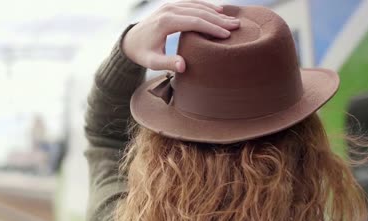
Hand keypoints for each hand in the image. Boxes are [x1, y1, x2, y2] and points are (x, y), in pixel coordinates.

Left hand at [122, 0, 239, 72]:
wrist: (130, 40)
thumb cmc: (142, 53)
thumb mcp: (152, 61)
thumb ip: (167, 63)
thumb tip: (183, 67)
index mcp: (166, 22)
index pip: (195, 22)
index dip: (212, 28)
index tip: (227, 35)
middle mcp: (169, 9)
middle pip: (199, 12)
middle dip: (219, 19)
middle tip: (237, 26)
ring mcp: (170, 5)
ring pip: (198, 6)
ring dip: (216, 12)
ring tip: (232, 19)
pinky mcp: (172, 6)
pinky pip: (192, 3)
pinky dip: (206, 6)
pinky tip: (219, 10)